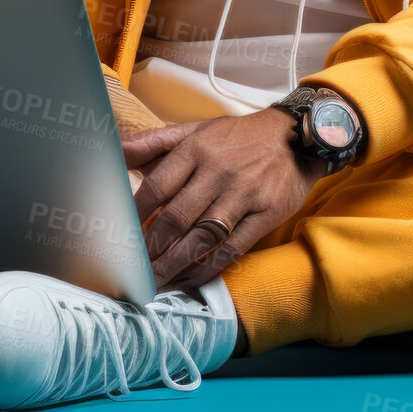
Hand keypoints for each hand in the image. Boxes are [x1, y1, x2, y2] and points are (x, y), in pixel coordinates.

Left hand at [120, 108, 324, 289]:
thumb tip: (115, 149)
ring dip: (175, 263)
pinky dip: (209, 267)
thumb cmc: (238, 138)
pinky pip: (233, 248)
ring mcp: (244, 194)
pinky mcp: (266, 215)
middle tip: (134, 268)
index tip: (121, 235)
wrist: (297, 138)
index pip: (158, 186)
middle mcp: (219, 171)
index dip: (136, 215)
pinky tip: (191, 279)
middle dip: (152, 247)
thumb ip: (154, 141)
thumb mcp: (196, 130)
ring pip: (202, 237)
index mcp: (197, 149)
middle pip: (177, 217)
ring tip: (155, 281)